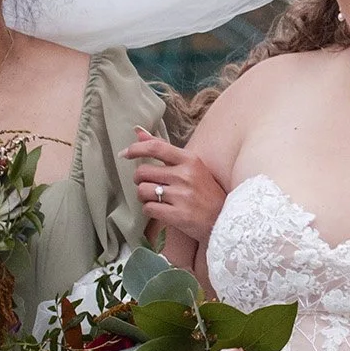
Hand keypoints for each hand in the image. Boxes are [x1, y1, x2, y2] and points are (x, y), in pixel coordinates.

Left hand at [123, 128, 225, 243]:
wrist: (224, 220)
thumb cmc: (206, 191)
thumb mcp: (191, 165)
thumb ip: (163, 148)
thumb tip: (137, 131)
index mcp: (189, 160)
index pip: (155, 148)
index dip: (135, 149)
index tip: (125, 154)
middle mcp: (185, 175)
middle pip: (142, 172)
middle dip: (139, 180)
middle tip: (149, 185)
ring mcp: (182, 196)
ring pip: (142, 191)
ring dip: (144, 196)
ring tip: (156, 198)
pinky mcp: (178, 215)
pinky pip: (148, 209)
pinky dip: (150, 210)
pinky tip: (161, 210)